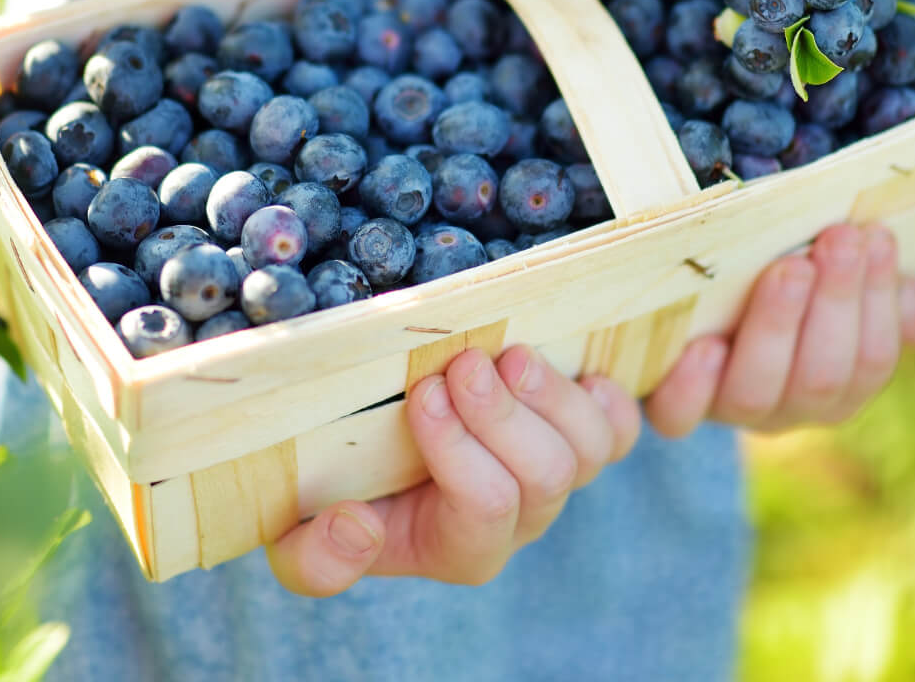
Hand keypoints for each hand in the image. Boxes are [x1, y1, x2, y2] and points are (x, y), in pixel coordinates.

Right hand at [266, 344, 640, 595]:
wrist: (354, 458)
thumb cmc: (324, 494)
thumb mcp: (294, 537)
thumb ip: (317, 559)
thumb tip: (359, 527)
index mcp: (456, 548)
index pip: (485, 507)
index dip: (460, 450)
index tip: (424, 392)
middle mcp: (517, 519)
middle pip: (549, 475)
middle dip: (507, 414)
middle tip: (466, 363)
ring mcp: (554, 476)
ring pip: (591, 447)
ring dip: (551, 393)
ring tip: (507, 354)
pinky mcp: (578, 436)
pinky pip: (621, 427)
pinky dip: (604, 395)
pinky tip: (569, 369)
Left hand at [644, 223, 914, 435]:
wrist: (695, 301)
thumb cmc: (784, 288)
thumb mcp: (838, 286)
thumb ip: (890, 299)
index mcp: (838, 386)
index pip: (871, 358)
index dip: (879, 299)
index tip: (876, 236)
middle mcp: (787, 409)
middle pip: (821, 377)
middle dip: (835, 303)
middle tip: (837, 240)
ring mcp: (729, 410)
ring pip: (758, 391)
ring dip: (777, 326)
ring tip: (787, 269)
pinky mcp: (673, 405)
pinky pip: (679, 415)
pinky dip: (691, 386)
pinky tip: (704, 347)